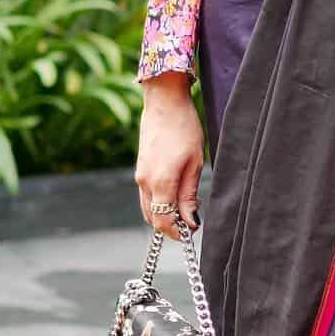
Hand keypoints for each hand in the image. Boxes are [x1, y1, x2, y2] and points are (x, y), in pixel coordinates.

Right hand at [135, 72, 204, 237]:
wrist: (164, 103)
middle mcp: (144, 183)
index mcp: (160, 183)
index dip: (178, 232)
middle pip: (153, 219)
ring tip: (187, 203)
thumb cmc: (184, 129)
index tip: (194, 230)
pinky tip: (176, 191)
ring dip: (165, 214)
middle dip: (172, 225)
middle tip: (193, 217)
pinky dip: (159, 202)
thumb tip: (190, 223)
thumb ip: (189, 195)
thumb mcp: (194, 163)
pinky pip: (147, 196)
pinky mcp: (140, 170)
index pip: (163, 223)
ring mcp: (139, 176)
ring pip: (149, 209)